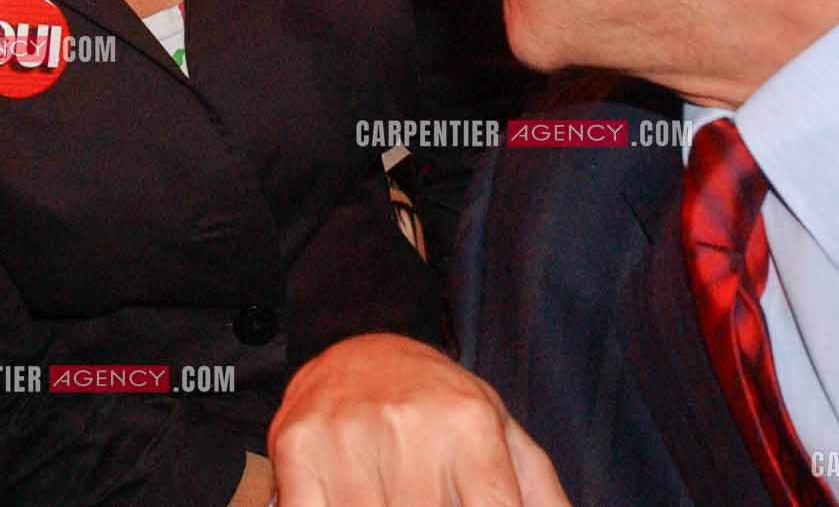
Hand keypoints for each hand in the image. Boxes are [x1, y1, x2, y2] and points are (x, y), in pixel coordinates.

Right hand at [269, 334, 570, 505]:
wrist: (356, 348)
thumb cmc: (440, 408)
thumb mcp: (501, 437)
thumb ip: (541, 497)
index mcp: (469, 423)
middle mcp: (408, 423)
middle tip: (430, 500)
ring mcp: (347, 435)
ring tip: (395, 499)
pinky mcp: (297, 445)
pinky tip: (354, 502)